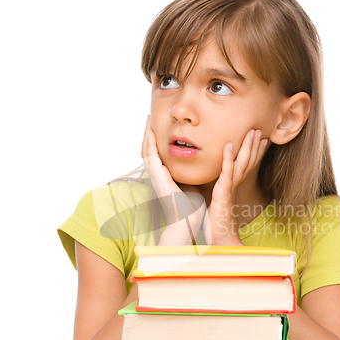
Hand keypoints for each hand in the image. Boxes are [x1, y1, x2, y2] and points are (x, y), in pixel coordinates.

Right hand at [141, 117, 205, 244]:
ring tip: (148, 121)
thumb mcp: (190, 184)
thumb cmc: (192, 207)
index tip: (157, 126)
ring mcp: (156, 177)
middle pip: (147, 150)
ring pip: (146, 152)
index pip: (156, 154)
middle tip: (148, 118)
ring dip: (146, 135)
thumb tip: (193, 164)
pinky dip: (150, 145)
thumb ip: (188, 174)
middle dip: (147, 134)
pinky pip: (152, 158)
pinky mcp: (158, 179)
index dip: (155, 140)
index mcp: (164, 176)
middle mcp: (158, 176)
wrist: (189, 221)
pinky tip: (152, 133)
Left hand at [203, 129, 267, 244]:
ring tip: (252, 132)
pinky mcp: (223, 193)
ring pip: (241, 164)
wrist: (219, 239)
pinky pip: (226, 173)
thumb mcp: (216, 203)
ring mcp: (229, 188)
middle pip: (247, 162)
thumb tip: (213, 188)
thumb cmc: (216, 224)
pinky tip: (228, 146)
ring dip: (247, 147)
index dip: (253, 152)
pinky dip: (228, 159)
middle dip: (254, 146)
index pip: (244, 166)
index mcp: (231, 187)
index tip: (260, 140)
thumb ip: (217, 193)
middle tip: (259, 130)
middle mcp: (233, 186)